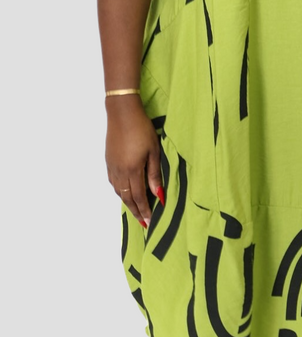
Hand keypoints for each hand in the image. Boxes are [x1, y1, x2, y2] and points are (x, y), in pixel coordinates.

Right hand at [105, 95, 162, 226]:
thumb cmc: (142, 129)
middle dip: (136, 211)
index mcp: (133, 170)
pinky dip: (119, 191)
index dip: (145, 211)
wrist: (122, 113)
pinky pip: (113, 182)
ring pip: (119, 192)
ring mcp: (112, 167)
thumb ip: (154, 174)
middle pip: (127, 198)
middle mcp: (120, 172)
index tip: (149, 223)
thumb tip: (158, 195)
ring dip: (127, 202)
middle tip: (143, 223)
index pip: (139, 197)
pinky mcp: (108, 161)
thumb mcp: (153, 151)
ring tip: (135, 210)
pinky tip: (124, 192)